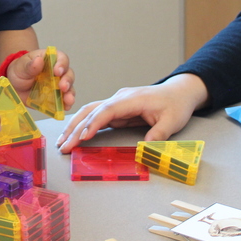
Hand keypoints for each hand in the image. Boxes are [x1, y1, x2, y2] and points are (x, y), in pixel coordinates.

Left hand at [6, 48, 75, 109]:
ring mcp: (57, 86)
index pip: (61, 58)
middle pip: (68, 74)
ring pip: (69, 88)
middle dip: (67, 80)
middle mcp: (57, 72)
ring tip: (68, 100)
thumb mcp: (21, 67)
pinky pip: (63, 101)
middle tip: (63, 87)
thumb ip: (30, 65)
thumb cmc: (19, 71)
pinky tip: (65, 107)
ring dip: (70, 94)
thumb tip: (39, 60)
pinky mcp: (55, 97)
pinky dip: (65, 104)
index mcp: (50, 59)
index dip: (62, 64)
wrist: (13, 86)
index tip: (57, 71)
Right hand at [55, 74, 208, 152]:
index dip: (93, 124)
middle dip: (75, 128)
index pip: (107, 110)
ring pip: (89, 112)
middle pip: (91, 110)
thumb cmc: (175, 104)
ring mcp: (116, 103)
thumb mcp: (173, 121)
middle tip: (63, 146)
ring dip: (74, 126)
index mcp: (132, 99)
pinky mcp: (116, 110)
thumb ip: (158, 134)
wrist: (178, 92)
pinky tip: (73, 136)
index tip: (82, 137)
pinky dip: (82, 126)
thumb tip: (144, 148)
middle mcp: (119, 99)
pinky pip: (95, 116)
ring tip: (61, 142)